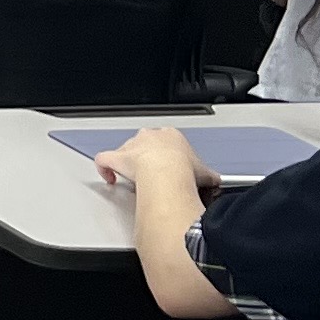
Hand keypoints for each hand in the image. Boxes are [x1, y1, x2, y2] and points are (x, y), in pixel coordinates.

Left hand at [99, 125, 216, 205]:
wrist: (166, 172)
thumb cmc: (184, 170)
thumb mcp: (204, 173)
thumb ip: (209, 177)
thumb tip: (215, 183)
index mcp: (171, 136)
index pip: (168, 142)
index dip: (170, 156)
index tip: (172, 167)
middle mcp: (149, 137)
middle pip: (146, 145)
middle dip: (150, 158)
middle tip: (156, 175)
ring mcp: (131, 146)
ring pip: (126, 151)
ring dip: (129, 164)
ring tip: (136, 179)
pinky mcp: (116, 157)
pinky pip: (105, 160)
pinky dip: (105, 168)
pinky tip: (109, 178)